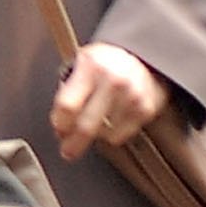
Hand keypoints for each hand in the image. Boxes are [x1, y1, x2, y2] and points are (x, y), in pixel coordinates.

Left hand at [50, 44, 171, 161]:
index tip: (59, 130)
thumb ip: (68, 90)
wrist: (142, 55)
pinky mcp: (146, 109)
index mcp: (90, 66)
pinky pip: (121, 136)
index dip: (60, 123)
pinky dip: (113, 133)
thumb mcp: (81, 63)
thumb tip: (60, 126)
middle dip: (73, 144)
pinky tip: (111, 120)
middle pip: (86, 126)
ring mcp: (131, 95)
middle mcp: (112, 80)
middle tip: (68, 151)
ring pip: (104, 134)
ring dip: (95, 134)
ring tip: (95, 122)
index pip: (67, 106)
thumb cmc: (104, 63)